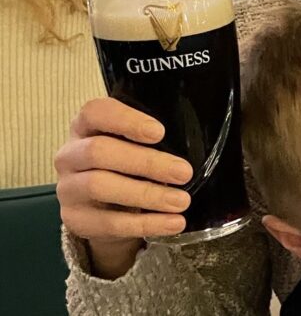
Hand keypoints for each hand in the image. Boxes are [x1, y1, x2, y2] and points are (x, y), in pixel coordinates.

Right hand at [54, 98, 193, 278]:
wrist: (103, 205)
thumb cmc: (126, 161)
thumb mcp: (135, 142)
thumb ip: (152, 136)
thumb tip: (196, 138)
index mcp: (86, 125)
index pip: (96, 112)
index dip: (126, 120)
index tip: (159, 132)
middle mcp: (70, 154)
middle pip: (100, 152)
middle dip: (147, 162)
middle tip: (184, 172)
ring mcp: (67, 188)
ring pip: (101, 186)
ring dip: (147, 195)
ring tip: (182, 201)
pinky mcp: (74, 219)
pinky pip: (108, 223)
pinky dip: (145, 223)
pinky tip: (173, 222)